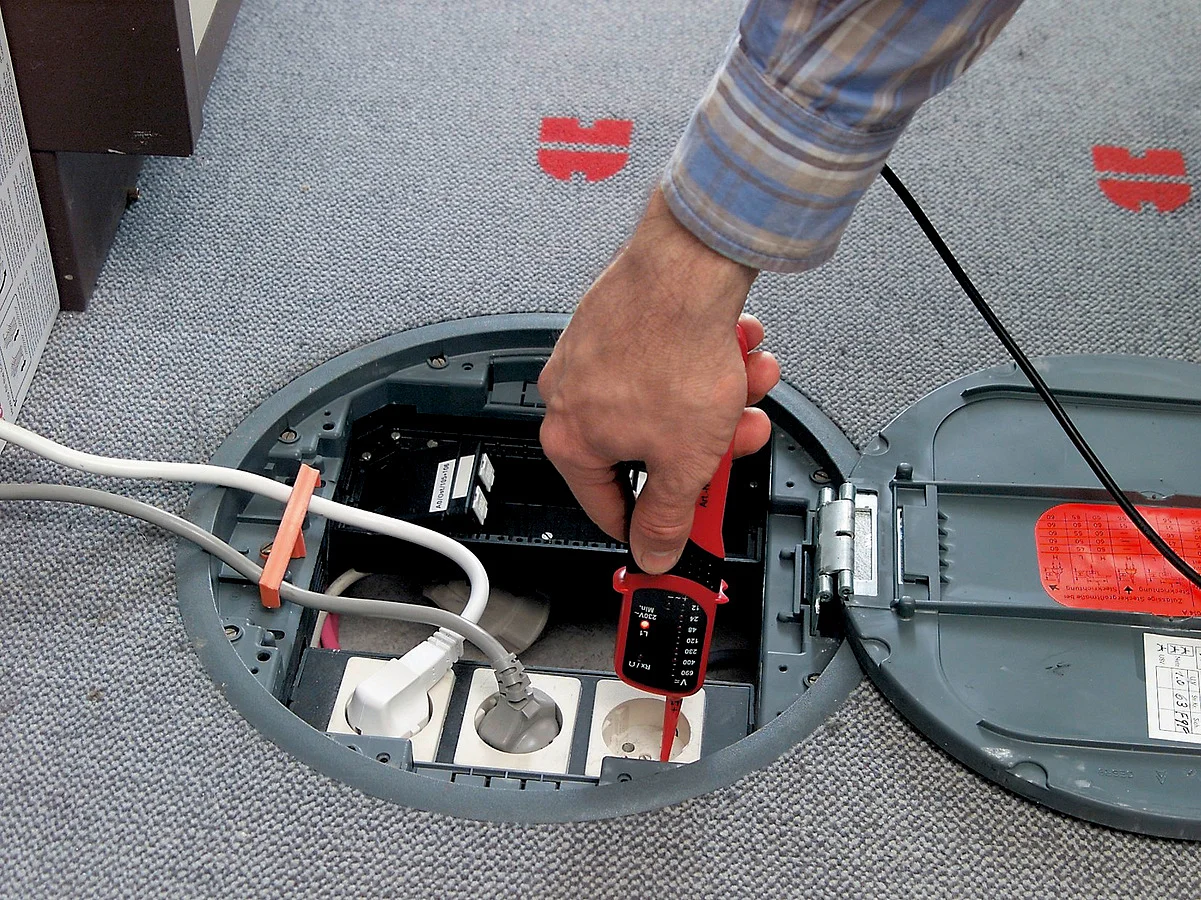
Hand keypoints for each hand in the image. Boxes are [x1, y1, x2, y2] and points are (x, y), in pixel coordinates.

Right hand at [539, 188, 780, 573]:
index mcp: (570, 439)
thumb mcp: (686, 460)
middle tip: (735, 442)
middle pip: (647, 449)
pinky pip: (665, 362)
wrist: (689, 263)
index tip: (676, 533)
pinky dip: (704, 364)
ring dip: (717, 401)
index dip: (650, 527)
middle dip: (704, 447)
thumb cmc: (675, 349)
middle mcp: (570, 394)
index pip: (607, 507)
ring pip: (665, 402)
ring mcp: (593, 353)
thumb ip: (669, 516)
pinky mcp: (619, 321)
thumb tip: (655, 550)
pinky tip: (734, 351)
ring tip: (747, 384)